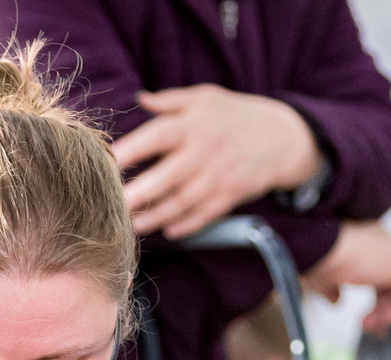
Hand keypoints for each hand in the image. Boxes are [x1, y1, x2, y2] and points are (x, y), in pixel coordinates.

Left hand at [113, 86, 319, 238]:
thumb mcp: (205, 98)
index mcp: (193, 123)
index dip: (132, 150)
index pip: (158, 136)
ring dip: (155, 216)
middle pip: (167, 176)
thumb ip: (170, 101)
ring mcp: (220, 175)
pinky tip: (166, 230)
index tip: (108, 163)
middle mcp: (205, 150)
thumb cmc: (234, 115)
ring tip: (131, 224)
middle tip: (113, 205)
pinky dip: (184, 225)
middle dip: (139, 193)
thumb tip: (139, 99)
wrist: (282, 137)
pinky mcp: (231, 195)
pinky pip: (203, 215)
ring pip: (182, 202)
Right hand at [305, 221, 390, 334]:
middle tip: (370, 328)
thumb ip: (331, 287)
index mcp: (367, 243)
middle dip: (384, 310)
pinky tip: (375, 320)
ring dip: (386, 313)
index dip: (376, 300)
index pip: (380, 274)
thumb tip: (336, 300)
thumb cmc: (315, 256)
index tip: (365, 321)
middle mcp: (382, 245)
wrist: (318, 247)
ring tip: (365, 325)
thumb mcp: (322, 275)